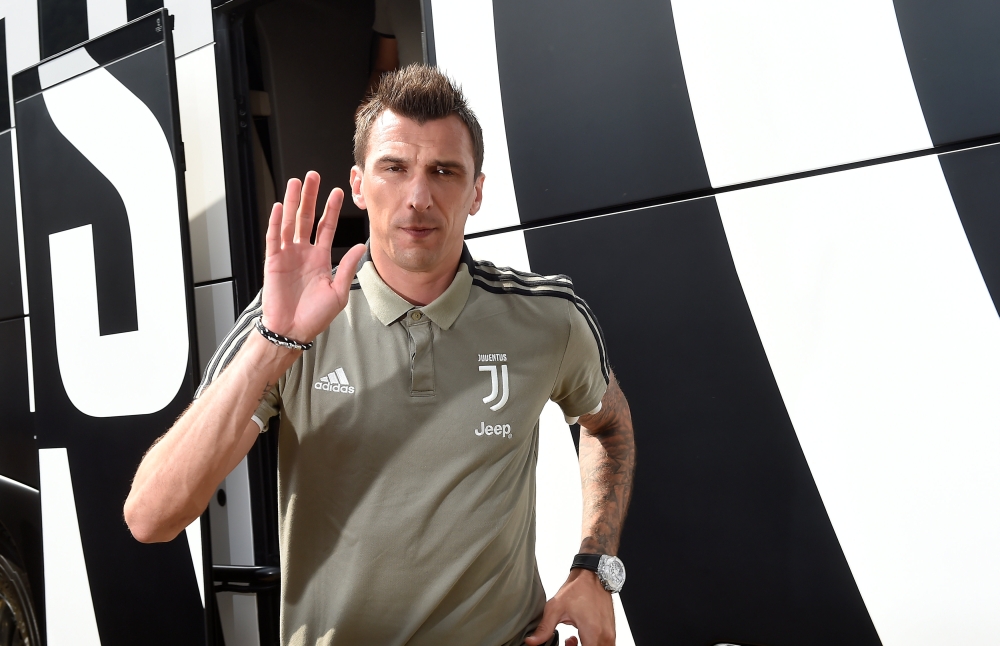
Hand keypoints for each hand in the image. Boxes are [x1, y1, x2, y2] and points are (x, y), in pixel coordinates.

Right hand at [261, 171, 365, 342]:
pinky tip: (281, 206)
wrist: (293, 330)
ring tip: (297, 183)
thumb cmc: (315, 316)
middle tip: (314, 176)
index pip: (326, 227)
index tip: (337, 192)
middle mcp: (303, 253)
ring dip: (294, 202)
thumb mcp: (339, 291)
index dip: (331, 209)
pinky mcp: (273, 262)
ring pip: (290, 222)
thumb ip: (348, 267)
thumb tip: (361, 247)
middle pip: (307, 218)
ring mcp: (287, 255)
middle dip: (311, 197)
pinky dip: (277, 222)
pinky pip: (274, 238)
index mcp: (320, 258)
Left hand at [524, 569, 614, 645]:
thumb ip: (544, 629)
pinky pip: (604, 645)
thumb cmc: (578, 589)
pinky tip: (580, 636)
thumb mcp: (556, 608)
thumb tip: (532, 642)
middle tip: (567, 643)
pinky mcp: (611, 631)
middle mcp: (605, 635)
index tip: (565, 645)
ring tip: (572, 640)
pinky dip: (592, 644)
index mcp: (592, 632)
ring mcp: (610, 634)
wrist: (593, 575)